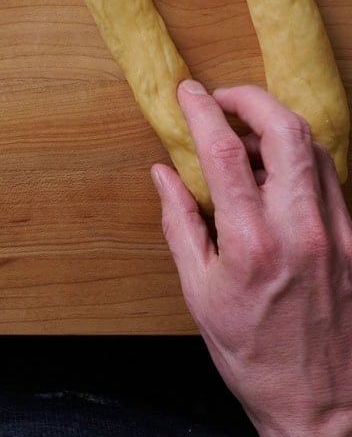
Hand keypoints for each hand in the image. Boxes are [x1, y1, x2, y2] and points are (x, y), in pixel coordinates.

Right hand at [153, 80, 351, 436]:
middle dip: (250, 98)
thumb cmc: (255, 358)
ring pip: (313, 147)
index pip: (224, 150)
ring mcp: (336, 232)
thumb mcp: (199, 294)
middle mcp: (301, 228)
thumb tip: (163, 174)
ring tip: (247, 140)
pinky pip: (328, 177)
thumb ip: (180, 224)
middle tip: (223, 100)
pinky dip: (300, 159)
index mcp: (252, 243)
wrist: (324, 409)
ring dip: (276, 126)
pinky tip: (277, 173)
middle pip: (285, 129)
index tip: (186, 93)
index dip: (201, 109)